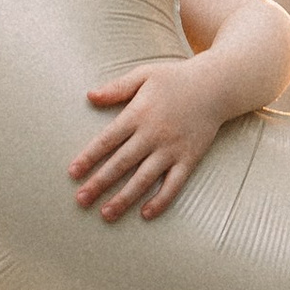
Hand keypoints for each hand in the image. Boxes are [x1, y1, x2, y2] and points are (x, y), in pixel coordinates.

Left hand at [69, 59, 229, 221]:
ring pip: (144, 178)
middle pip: (121, 163)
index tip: (72, 173)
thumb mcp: (144, 75)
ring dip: (124, 198)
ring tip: (105, 214)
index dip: (89, 157)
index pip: (108, 140)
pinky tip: (146, 214)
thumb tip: (89, 96)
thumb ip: (117, 88)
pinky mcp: (189, 158)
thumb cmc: (175, 78)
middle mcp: (154, 134)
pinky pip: (174, 184)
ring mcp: (172, 149)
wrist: (216, 85)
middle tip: (80, 200)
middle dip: (99, 183)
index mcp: (139, 113)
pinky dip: (161, 200)